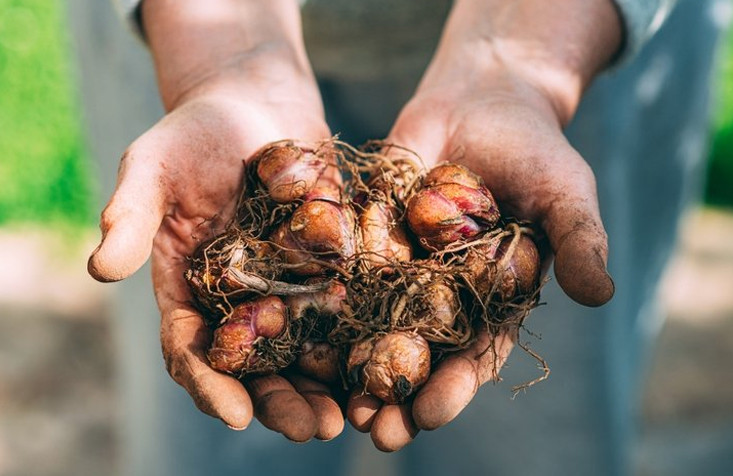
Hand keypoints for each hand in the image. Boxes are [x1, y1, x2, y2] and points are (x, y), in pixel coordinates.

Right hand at [88, 0, 344, 441]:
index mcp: (188, 287)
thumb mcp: (155, 164)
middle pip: (256, 364)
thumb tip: (99, 269)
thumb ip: (131, 213)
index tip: (233, 413)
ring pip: (304, 349)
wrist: (256, 102)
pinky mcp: (328, 265)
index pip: (191, 348)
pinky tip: (385, 360)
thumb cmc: (196, 131)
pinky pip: (345, 308)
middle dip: (280, 400)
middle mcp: (238, 298)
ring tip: (353, 415)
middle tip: (313, 429)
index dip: (209, 384)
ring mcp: (286, 285)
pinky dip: (361, 337)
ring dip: (325, 385)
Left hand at [347, 0, 620, 450]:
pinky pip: (346, 268)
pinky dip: (328, 299)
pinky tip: (303, 329)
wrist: (485, 95)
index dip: (454, 386)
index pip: (474, 352)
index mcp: (492, 297)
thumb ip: (579, 241)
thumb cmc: (535, 147)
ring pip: (375, 321)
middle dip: (397, 391)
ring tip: (335, 400)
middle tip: (374, 429)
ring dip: (356, 361)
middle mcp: (445, 289)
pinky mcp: (371, 231)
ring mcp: (405, 262)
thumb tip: (601, 294)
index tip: (430, 415)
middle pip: (419, 350)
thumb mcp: (564, 192)